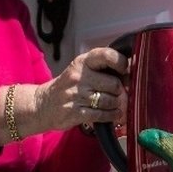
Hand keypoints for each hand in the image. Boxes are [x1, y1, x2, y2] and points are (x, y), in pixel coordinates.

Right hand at [1, 47, 127, 138]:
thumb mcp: (80, 70)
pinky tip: (113, 114)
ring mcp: (76, 95)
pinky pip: (102, 114)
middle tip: (119, 94)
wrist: (42, 104)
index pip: (106, 55)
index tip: (126, 70)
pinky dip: (112, 116)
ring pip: (110, 100)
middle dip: (120, 91)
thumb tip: (130, 70)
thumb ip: (101, 68)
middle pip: (114, 83)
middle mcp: (79, 76)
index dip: (121, 63)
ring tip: (115, 105)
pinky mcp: (76, 112)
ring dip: (116, 105)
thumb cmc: (67, 87)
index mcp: (82, 62)